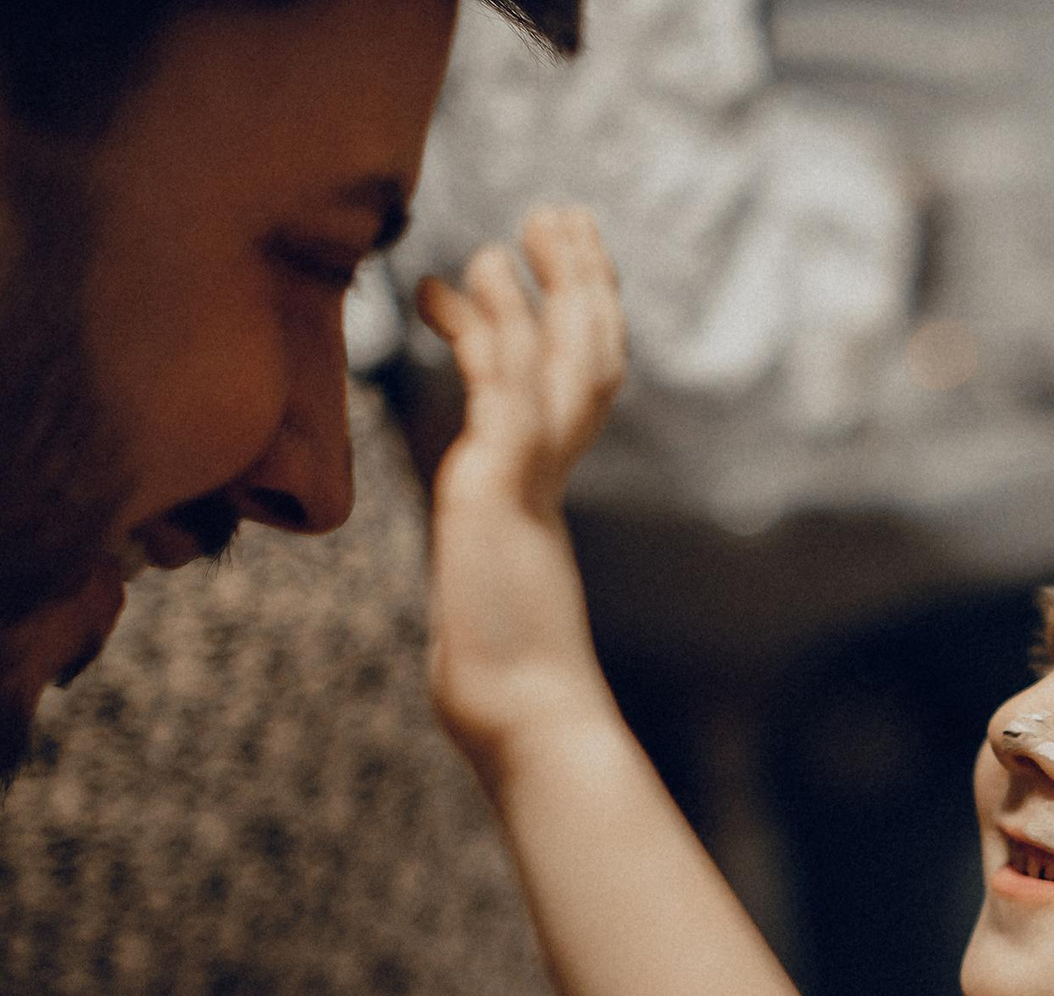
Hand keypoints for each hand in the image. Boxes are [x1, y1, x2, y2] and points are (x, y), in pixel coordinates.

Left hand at [415, 205, 629, 765]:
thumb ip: (477, 604)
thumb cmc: (504, 695)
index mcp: (540, 505)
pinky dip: (493, 322)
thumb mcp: (483, 620)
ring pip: (560, 355)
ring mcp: (530, 478)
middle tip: (566, 218)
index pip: (563, 398)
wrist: (527, 720)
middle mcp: (548, 480)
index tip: (535, 282)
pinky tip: (473, 273)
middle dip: (582, 286)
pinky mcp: (503, 482)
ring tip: (534, 220)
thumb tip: (465, 650)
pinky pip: (503, 382)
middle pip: (588, 357)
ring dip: (552, 281)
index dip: (561, 332)